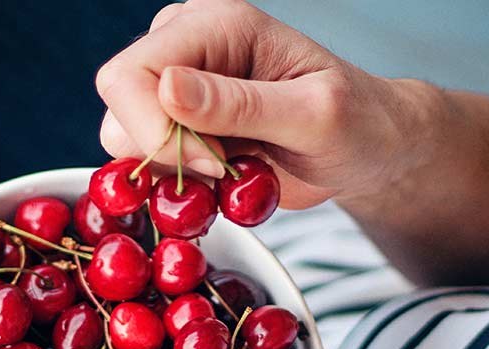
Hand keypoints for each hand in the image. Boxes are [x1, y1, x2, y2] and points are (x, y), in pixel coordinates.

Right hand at [95, 0, 421, 208]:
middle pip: (119, 109)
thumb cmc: (357, 122)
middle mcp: (184, 46)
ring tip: (235, 169)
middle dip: (167, 155)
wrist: (368, 148)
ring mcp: (174, 87)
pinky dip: (181, 186)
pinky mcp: (175, 125)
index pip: (130, 75)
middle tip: (228, 168)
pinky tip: (226, 177)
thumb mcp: (313, 114)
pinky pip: (145, 165)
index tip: (216, 163)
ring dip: (176, 174)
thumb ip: (241, 104)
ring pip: (124, 143)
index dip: (159, 131)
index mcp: (215, 23)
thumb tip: (167, 88)